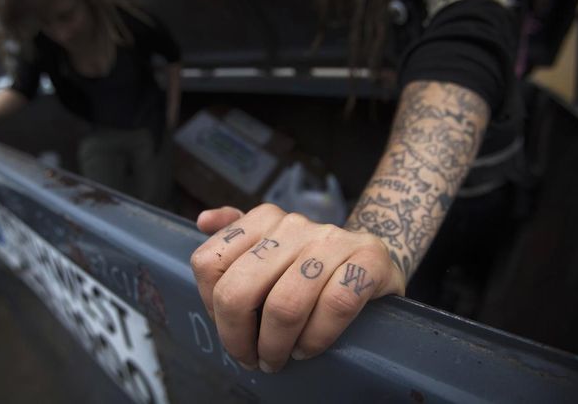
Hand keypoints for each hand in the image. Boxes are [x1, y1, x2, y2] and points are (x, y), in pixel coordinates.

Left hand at [191, 204, 404, 372]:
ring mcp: (333, 239)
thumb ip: (234, 238)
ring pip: (285, 304)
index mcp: (263, 219)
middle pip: (240, 290)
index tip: (230, 326)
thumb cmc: (313, 264)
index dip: (211, 306)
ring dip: (276, 346)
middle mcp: (294, 225)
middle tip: (250, 358)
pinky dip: (315, 338)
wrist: (374, 259)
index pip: (209, 264)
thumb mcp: (273, 247)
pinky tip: (308, 348)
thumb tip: (203, 221)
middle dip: (238, 337)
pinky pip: (334, 306)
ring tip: (278, 358)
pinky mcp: (368, 258)